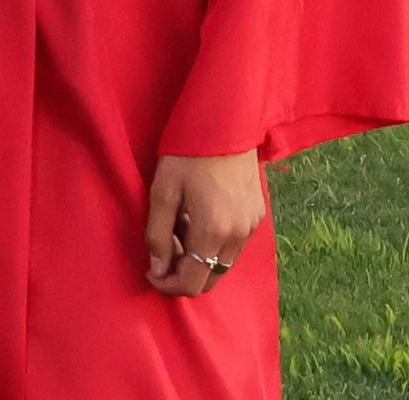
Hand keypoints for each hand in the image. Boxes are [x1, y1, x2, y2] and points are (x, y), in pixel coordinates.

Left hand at [145, 151, 263, 295]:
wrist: (225, 123)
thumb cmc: (188, 153)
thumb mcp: (163, 190)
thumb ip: (158, 234)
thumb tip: (158, 269)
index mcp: (213, 232)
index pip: (192, 283)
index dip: (168, 285)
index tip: (150, 272)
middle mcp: (238, 236)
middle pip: (210, 278)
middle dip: (183, 274)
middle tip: (163, 249)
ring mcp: (252, 227)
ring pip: (223, 264)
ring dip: (199, 259)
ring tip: (179, 228)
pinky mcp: (258, 216)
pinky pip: (234, 245)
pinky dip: (214, 244)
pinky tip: (198, 219)